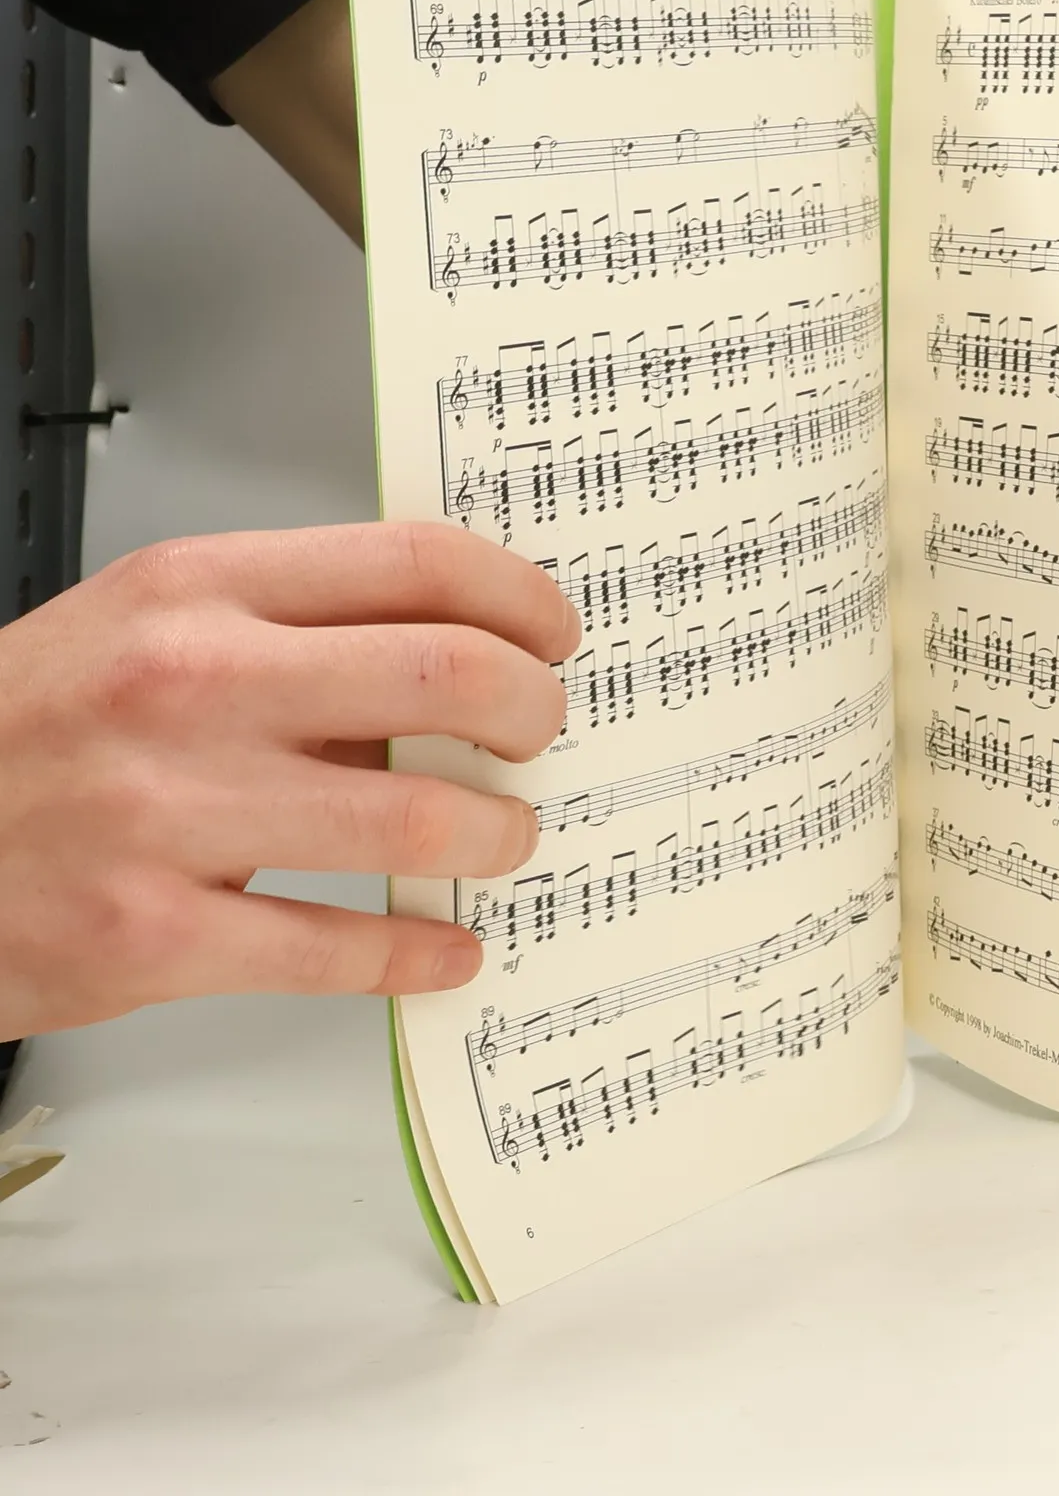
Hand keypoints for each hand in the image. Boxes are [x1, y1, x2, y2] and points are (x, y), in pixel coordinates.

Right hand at [0, 525, 578, 1039]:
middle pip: (449, 673)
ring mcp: (171, 814)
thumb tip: (450, 661)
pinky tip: (447, 946)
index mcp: (199, 592)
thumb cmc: (26, 731)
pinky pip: (337, 948)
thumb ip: (290, 634)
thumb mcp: (145, 630)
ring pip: (418, 816)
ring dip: (496, 832)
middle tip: (542, 732)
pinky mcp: (153, 936)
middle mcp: (192, 686)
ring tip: (503, 837)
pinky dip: (419, 951)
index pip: (416, 561)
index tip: (554, 632)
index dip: (519, 595)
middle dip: (533, 708)